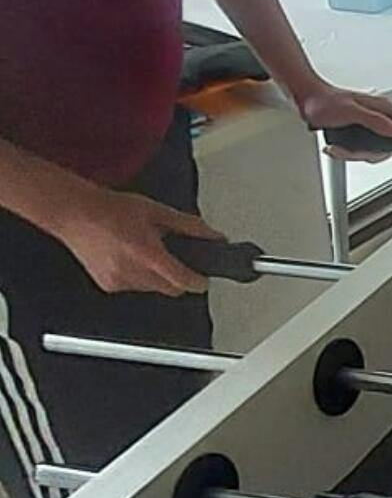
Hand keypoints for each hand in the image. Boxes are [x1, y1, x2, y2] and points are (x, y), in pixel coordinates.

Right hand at [53, 187, 222, 296]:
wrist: (73, 211)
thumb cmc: (110, 208)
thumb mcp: (156, 211)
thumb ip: (188, 227)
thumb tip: (212, 236)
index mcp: (149, 255)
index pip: (186, 282)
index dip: (199, 281)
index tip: (203, 278)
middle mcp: (135, 273)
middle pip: (172, 289)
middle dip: (176, 276)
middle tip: (168, 257)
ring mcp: (121, 282)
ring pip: (153, 289)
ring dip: (155, 276)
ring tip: (140, 250)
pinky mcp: (109, 286)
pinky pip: (133, 287)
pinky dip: (135, 277)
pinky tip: (124, 256)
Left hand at [295, 82, 391, 159]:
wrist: (307, 100)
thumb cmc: (324, 102)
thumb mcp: (352, 111)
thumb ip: (375, 120)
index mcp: (381, 108)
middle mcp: (378, 116)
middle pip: (389, 146)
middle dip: (370, 154)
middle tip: (356, 151)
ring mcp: (369, 125)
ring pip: (375, 151)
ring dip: (356, 154)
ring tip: (341, 148)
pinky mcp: (360, 132)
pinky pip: (362, 150)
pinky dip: (349, 153)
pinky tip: (339, 147)